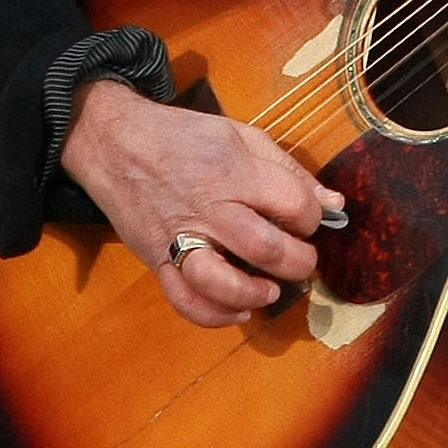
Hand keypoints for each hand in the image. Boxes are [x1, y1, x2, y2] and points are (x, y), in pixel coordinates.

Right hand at [56, 78, 340, 328]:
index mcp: (233, 171)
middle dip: (298, 261)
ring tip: (270, 289)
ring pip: (223, 282)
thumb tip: (334, 203)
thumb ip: (287, 167)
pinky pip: (185, 300)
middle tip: (298, 258)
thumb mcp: (237, 133)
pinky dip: (215, 315)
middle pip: (267, 249)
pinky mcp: (157, 259)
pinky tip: (237, 311)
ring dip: (257, 293)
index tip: (304, 218)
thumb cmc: (180, 135)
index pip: (293, 204)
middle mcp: (209, 208)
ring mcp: (180, 237)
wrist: (112, 141)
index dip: (311, 216)